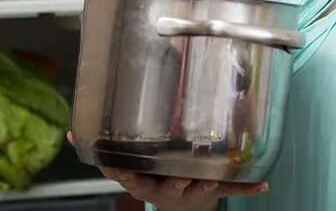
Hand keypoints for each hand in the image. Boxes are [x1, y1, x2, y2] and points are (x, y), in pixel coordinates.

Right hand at [67, 132, 267, 209]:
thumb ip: (101, 152)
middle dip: (172, 183)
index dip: (126, 177)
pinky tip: (263, 184)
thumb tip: (72, 133)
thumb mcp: (126, 170)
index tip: (123, 172)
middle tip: (177, 178)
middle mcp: (166, 189)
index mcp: (145, 181)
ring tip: (210, 182)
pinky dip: (247, 187)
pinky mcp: (213, 191)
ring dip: (205, 186)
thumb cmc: (153, 180)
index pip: (131, 179)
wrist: (180, 209)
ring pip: (198, 190)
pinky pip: (231, 189)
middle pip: (167, 188)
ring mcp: (191, 192)